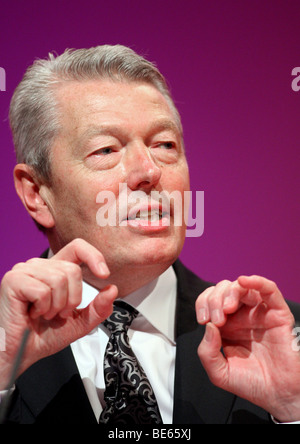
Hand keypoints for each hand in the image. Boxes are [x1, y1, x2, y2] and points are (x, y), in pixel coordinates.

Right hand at [0, 238, 117, 387]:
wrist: (19, 355)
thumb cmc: (42, 336)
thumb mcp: (79, 323)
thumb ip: (98, 308)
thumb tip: (112, 289)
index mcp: (54, 270)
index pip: (77, 247)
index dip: (94, 256)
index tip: (104, 275)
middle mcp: (39, 266)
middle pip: (72, 269)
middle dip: (72, 299)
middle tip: (57, 313)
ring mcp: (24, 270)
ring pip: (59, 279)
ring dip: (56, 306)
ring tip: (43, 314)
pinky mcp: (13, 280)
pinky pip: (43, 290)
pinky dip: (43, 308)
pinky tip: (32, 314)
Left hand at [196, 275, 299, 421]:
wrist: (278, 396)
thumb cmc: (252, 383)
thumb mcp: (219, 373)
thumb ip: (207, 353)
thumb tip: (209, 327)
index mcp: (226, 325)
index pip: (210, 300)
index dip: (203, 303)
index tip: (203, 320)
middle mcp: (241, 316)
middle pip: (223, 289)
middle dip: (214, 299)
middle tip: (217, 319)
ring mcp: (259, 313)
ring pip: (243, 287)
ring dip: (230, 292)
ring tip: (227, 308)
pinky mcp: (278, 314)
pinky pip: (269, 290)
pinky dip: (257, 281)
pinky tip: (244, 281)